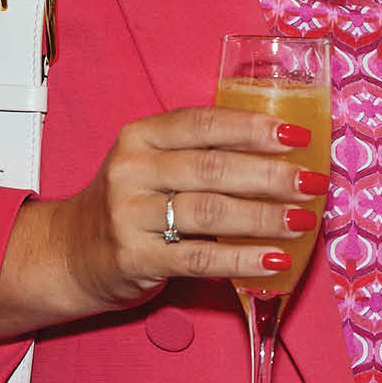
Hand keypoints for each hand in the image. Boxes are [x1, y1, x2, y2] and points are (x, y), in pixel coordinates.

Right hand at [0, 106, 325, 337]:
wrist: (68, 255)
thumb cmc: (128, 206)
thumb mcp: (153, 165)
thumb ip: (201, 153)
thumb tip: (280, 152)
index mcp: (141, 137)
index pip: (204, 123)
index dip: (254, 128)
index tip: (298, 136)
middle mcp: (133, 170)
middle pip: (214, 167)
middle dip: (272, 175)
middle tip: (312, 182)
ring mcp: (130, 215)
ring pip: (211, 211)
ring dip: (265, 217)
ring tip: (302, 220)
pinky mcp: (135, 258)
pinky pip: (201, 256)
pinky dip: (244, 259)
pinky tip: (275, 259)